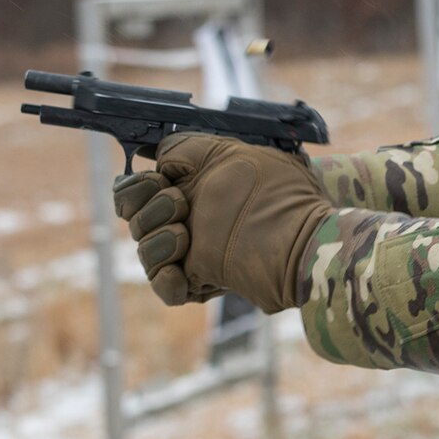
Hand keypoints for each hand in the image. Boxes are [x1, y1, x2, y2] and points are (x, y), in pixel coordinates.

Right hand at [111, 134, 332, 309]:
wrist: (304, 233)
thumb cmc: (278, 191)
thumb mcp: (231, 154)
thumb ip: (187, 148)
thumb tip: (156, 156)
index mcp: (189, 191)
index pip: (136, 192)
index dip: (136, 187)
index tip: (160, 180)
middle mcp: (186, 223)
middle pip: (134, 221)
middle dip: (147, 209)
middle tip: (180, 204)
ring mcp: (192, 257)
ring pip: (146, 253)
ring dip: (157, 240)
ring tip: (184, 234)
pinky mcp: (202, 284)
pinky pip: (165, 290)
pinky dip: (165, 279)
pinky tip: (179, 270)